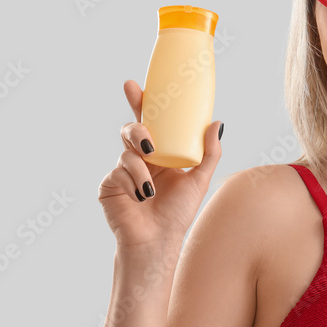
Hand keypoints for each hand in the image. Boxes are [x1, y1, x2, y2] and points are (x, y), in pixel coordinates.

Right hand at [97, 79, 222, 248]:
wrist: (158, 241)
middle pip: (131, 129)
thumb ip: (209, 153)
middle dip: (136, 128)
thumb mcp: (198, 180)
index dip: (140, 102)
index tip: (134, 86)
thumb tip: (217, 122)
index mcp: (159, 152)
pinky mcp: (109, 184)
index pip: (149, 121)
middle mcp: (139, 157)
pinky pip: (119, 173)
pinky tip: (141, 199)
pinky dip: (134, 184)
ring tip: (151, 189)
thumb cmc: (178, 213)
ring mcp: (122, 170)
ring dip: (141, 169)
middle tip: (148, 141)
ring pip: (126, 152)